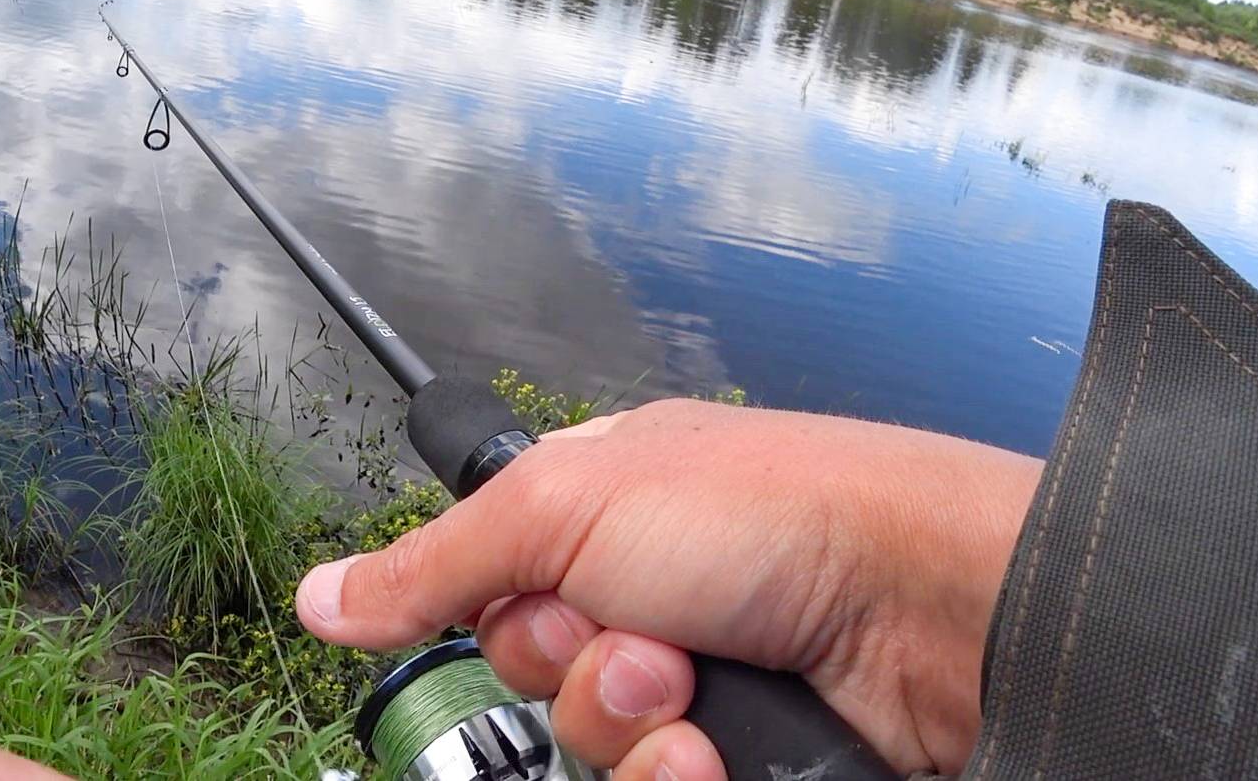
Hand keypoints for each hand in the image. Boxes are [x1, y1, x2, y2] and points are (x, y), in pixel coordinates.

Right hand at [296, 399, 1041, 778]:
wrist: (934, 607)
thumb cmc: (778, 510)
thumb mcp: (570, 505)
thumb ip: (437, 561)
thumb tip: (322, 595)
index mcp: (604, 514)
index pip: (490, 594)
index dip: (502, 615)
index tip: (543, 600)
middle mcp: (649, 600)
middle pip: (533, 684)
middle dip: (577, 673)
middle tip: (645, 636)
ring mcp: (703, 686)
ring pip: (590, 755)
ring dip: (631, 734)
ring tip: (698, 688)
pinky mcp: (740, 758)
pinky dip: (682, 780)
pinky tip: (725, 747)